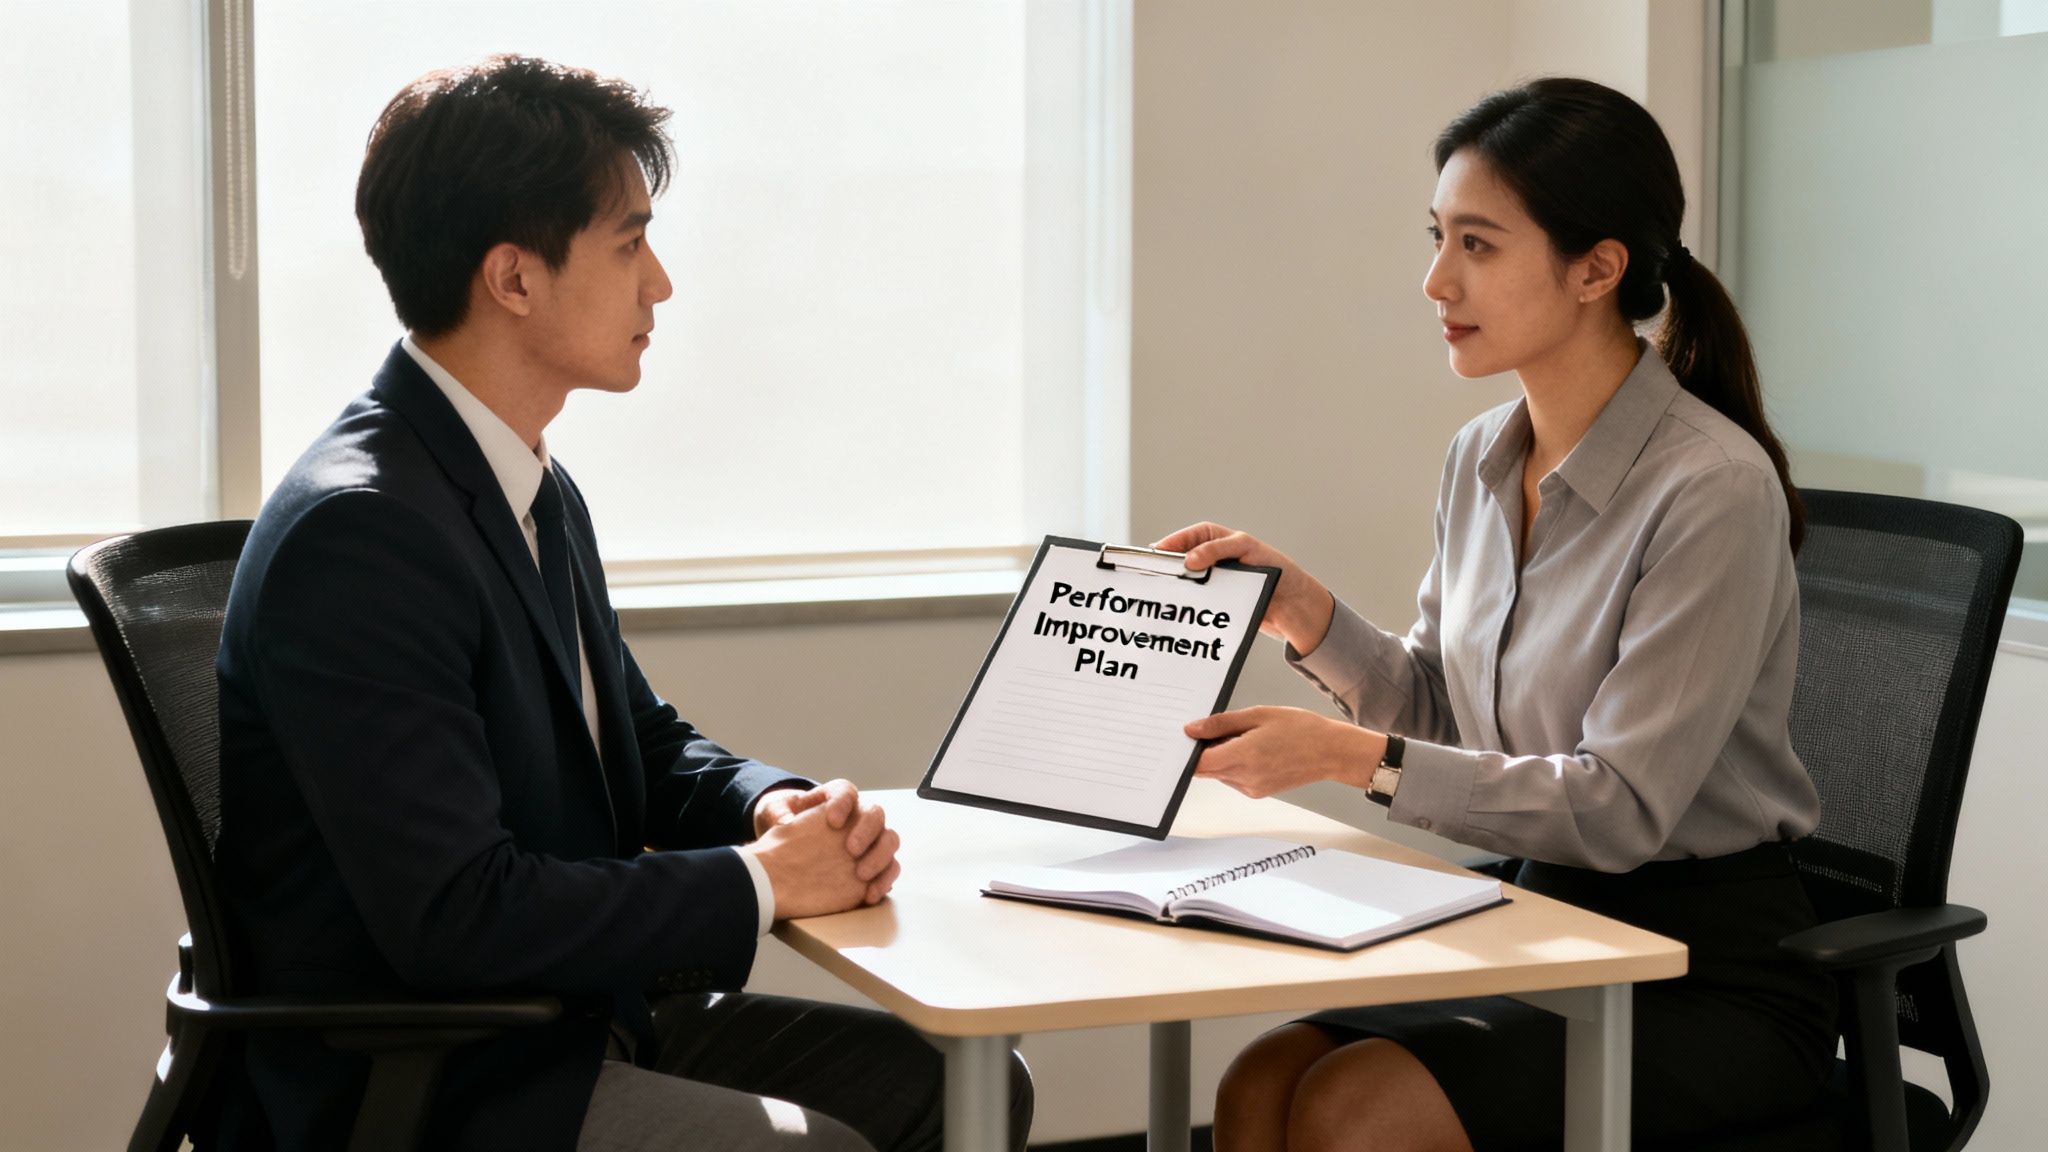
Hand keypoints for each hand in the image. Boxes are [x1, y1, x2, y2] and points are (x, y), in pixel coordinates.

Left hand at [749, 779, 901, 913]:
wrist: (788, 848)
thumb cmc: (784, 824)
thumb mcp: (774, 813)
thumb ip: (777, 812)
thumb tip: (785, 821)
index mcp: (836, 798)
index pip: (846, 792)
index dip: (843, 804)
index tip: (832, 821)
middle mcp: (858, 816)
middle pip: (875, 814)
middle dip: (867, 831)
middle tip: (851, 850)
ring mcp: (870, 840)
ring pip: (889, 840)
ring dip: (880, 857)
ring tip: (861, 875)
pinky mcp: (873, 864)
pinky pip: (889, 869)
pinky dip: (883, 881)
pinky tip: (869, 894)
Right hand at [1152, 522, 1334, 655]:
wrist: (1296, 607)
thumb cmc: (1280, 572)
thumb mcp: (1249, 550)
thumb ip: (1218, 549)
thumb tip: (1190, 559)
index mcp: (1222, 541)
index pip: (1191, 536)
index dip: (1173, 542)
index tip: (1158, 551)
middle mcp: (1217, 560)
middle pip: (1184, 559)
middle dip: (1169, 565)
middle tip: (1154, 572)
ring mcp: (1217, 582)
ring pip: (1189, 583)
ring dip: (1177, 586)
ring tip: (1163, 590)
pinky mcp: (1219, 603)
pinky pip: (1199, 602)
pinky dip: (1188, 604)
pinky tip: (1180, 608)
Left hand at [1184, 706, 1383, 798]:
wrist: (1331, 751)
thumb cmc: (1302, 729)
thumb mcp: (1258, 715)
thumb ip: (1221, 723)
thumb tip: (1192, 729)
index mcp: (1243, 757)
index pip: (1198, 764)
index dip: (1188, 751)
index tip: (1187, 737)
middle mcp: (1245, 778)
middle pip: (1207, 769)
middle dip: (1205, 750)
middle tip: (1221, 728)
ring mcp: (1251, 788)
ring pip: (1219, 773)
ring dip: (1221, 756)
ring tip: (1245, 736)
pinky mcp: (1258, 792)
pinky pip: (1233, 778)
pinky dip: (1234, 764)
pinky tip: (1253, 748)